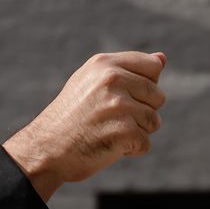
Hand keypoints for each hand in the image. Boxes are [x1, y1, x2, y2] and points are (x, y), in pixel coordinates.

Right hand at [4, 52, 166, 198]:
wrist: (47, 147)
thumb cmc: (73, 115)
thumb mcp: (93, 82)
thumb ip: (128, 70)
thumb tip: (162, 59)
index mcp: (105, 64)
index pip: (152, 67)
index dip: (145, 86)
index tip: (123, 96)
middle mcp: (113, 80)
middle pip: (158, 96)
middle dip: (142, 111)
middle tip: (112, 118)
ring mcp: (120, 106)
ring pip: (154, 121)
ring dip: (137, 132)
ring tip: (109, 131)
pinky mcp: (124, 132)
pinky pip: (146, 143)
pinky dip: (132, 149)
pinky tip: (110, 145)